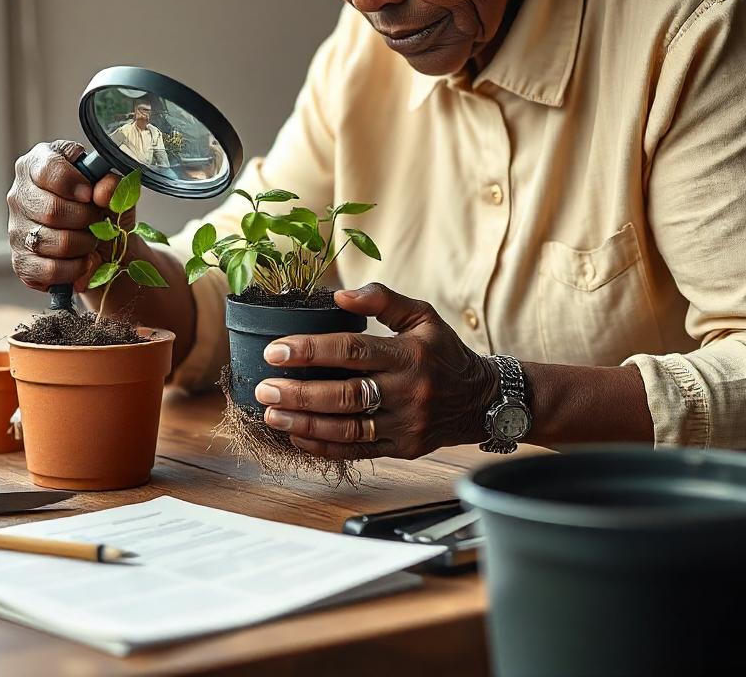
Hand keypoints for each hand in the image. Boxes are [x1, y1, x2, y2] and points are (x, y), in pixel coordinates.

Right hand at [7, 140, 128, 292]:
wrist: (104, 241)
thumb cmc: (101, 206)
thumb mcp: (113, 188)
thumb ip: (112, 183)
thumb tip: (102, 192)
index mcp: (38, 164)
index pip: (47, 169)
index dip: (73, 183)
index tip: (90, 195)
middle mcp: (20, 194)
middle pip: (51, 210)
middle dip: (85, 219)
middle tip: (97, 220)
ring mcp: (16, 229)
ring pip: (52, 241)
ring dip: (83, 244)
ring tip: (92, 240)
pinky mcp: (21, 261)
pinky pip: (49, 269)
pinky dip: (75, 268)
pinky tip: (84, 260)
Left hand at [253, 283, 497, 459]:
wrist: (481, 399)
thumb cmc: (443, 352)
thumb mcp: (422, 315)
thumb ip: (382, 299)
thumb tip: (340, 295)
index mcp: (408, 355)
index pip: (352, 351)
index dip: (311, 351)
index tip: (276, 350)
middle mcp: (407, 392)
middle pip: (344, 394)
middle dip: (299, 392)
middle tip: (264, 388)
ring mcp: (405, 425)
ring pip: (346, 429)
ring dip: (304, 422)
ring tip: (271, 413)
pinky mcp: (402, 448)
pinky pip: (356, 451)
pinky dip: (323, 447)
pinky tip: (296, 436)